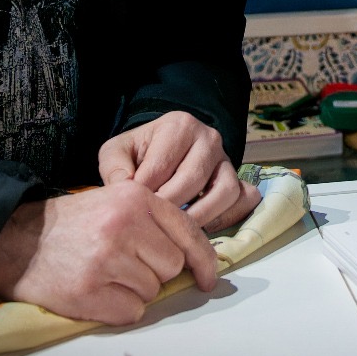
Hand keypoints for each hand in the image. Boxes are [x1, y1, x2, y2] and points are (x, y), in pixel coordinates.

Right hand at [0, 181, 215, 323]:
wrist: (20, 241)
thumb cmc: (77, 223)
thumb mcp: (119, 201)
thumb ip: (156, 221)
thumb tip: (197, 256)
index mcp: (137, 198)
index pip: (188, 232)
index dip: (204, 260)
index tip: (209, 278)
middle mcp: (125, 224)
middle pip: (172, 265)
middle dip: (155, 270)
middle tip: (125, 262)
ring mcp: (107, 259)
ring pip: (152, 290)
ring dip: (135, 289)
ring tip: (106, 272)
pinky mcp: (90, 292)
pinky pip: (132, 312)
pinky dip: (119, 308)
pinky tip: (98, 290)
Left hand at [99, 111, 259, 232]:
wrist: (160, 153)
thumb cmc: (138, 154)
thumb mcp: (117, 152)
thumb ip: (114, 166)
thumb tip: (125, 184)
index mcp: (180, 125)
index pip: (162, 165)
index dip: (144, 193)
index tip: (132, 210)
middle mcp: (209, 138)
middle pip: (192, 179)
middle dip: (168, 207)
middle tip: (151, 225)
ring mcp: (227, 160)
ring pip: (224, 192)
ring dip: (199, 216)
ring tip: (174, 230)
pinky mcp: (238, 181)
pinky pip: (242, 201)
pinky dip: (225, 219)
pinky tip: (198, 230)